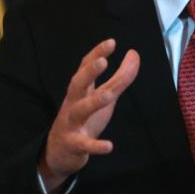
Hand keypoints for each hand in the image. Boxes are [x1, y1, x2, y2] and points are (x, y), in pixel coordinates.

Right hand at [39, 39, 139, 191]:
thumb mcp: (104, 96)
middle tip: (102, 61)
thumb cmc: (84, 118)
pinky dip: (95, 146)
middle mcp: (73, 103)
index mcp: (80, 90)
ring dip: (93, 102)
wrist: (60, 151)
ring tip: (109, 96)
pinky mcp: (74, 144)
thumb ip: (120, 77)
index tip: (111, 42)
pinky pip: (84, 144)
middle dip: (89, 73)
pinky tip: (109, 146)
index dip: (97, 53)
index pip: (85, 67)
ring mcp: (71, 123)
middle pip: (77, 84)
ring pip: (79, 111)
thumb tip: (134, 53)